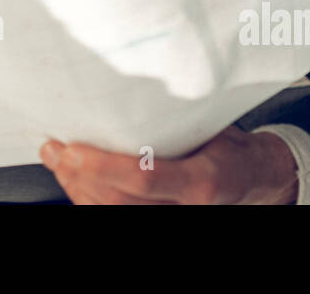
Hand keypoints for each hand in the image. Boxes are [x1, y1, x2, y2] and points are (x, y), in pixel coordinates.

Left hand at [39, 126, 298, 204]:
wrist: (255, 180)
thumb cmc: (232, 148)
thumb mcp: (211, 126)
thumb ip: (170, 120)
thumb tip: (119, 88)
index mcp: (203, 179)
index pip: (144, 178)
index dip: (102, 167)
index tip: (70, 148)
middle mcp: (185, 208)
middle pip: (117, 201)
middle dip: (76, 176)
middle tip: (53, 147)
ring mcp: (172, 218)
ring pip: (110, 212)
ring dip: (75, 187)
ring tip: (56, 160)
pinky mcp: (158, 221)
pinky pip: (114, 215)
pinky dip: (88, 198)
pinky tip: (74, 179)